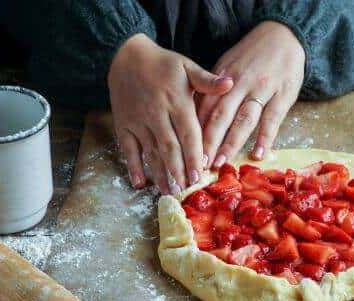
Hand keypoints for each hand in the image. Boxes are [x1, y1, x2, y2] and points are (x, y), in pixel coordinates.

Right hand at [108, 34, 233, 193]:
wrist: (127, 56)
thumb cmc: (163, 64)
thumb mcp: (187, 67)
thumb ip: (207, 81)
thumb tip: (230, 83)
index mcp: (177, 102)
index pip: (188, 133)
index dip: (194, 155)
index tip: (200, 174)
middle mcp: (157, 114)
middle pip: (169, 147)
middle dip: (178, 170)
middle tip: (186, 189)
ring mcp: (138, 121)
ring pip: (150, 152)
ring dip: (159, 173)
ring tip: (169, 191)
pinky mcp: (123, 125)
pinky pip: (127, 149)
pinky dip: (132, 166)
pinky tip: (140, 183)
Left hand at [197, 21, 304, 167]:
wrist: (283, 36)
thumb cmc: (252, 56)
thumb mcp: (228, 66)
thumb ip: (213, 90)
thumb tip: (196, 118)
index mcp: (223, 78)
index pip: (206, 107)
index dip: (196, 130)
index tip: (187, 150)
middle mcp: (240, 84)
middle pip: (221, 116)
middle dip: (209, 141)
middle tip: (200, 163)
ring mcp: (262, 90)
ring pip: (244, 119)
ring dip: (231, 143)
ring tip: (222, 162)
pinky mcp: (283, 95)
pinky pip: (272, 119)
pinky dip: (265, 138)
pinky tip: (258, 154)